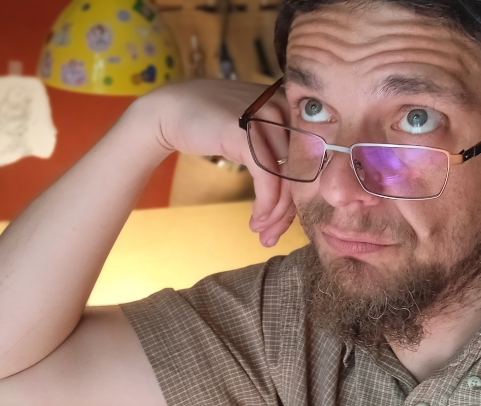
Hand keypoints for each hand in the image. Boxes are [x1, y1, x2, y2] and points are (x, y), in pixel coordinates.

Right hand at [137, 79, 294, 246]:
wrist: (170, 109)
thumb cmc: (211, 124)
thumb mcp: (251, 136)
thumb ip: (275, 155)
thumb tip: (294, 200)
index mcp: (292, 107)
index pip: (310, 160)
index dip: (302, 196)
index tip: (286, 222)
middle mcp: (284, 108)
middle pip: (302, 171)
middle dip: (289, 211)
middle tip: (273, 235)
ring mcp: (265, 117)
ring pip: (286, 177)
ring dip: (275, 214)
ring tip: (262, 232)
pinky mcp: (245, 131)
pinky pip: (267, 177)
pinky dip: (265, 204)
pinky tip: (256, 220)